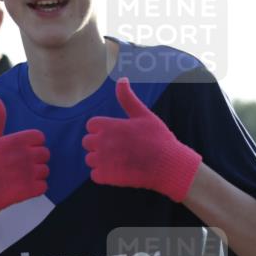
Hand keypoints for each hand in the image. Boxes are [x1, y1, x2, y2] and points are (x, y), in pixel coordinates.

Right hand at [0, 96, 49, 230]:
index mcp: (15, 140)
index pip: (39, 137)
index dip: (32, 144)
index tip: (19, 152)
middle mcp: (24, 155)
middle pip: (45, 153)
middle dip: (35, 160)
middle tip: (18, 167)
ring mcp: (28, 173)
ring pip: (45, 170)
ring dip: (36, 175)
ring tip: (18, 178)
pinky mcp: (29, 190)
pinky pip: (44, 186)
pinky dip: (36, 189)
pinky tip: (21, 188)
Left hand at [82, 77, 201, 201]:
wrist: (168, 165)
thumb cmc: (158, 138)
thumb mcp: (144, 115)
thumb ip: (128, 98)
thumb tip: (122, 79)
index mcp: (110, 126)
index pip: (91, 125)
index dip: (101, 129)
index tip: (115, 134)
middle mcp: (103, 142)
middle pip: (87, 142)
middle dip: (98, 144)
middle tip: (118, 149)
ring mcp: (103, 160)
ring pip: (90, 159)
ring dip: (100, 160)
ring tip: (118, 161)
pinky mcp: (106, 177)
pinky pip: (95, 175)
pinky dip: (103, 175)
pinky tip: (118, 172)